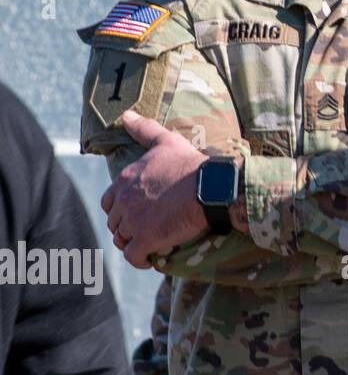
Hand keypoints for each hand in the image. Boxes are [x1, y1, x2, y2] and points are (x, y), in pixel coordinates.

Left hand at [101, 111, 207, 267]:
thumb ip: (144, 129)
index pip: (110, 202)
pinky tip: (149, 259)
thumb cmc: (190, 164)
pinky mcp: (145, 239)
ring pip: (122, 239)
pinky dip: (139, 259)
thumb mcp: (167, 141)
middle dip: (127, 227)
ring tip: (149, 244)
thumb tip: (126, 115)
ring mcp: (133, 221)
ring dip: (133, 243)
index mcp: (125, 180)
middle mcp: (124, 201)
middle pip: (115, 222)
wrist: (210, 187)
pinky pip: (132, 256)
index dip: (122, 209)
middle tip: (146, 229)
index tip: (138, 212)